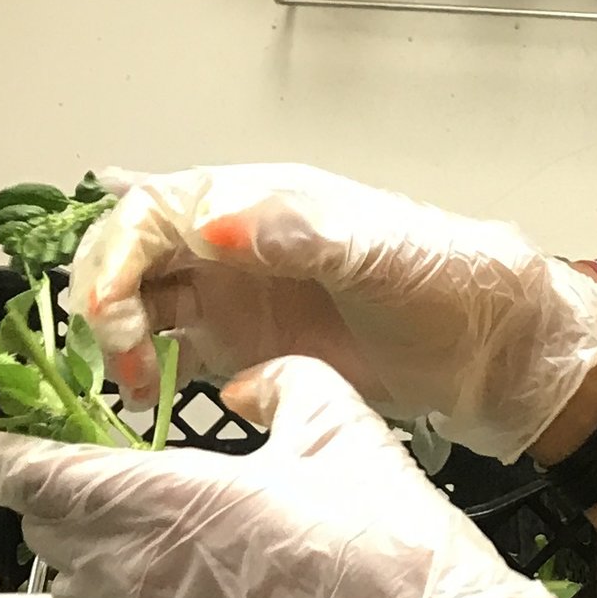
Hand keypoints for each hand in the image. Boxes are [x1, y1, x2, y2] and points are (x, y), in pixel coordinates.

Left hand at [0, 355, 578, 597]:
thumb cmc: (386, 542)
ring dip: (126, 567)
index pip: (24, 472)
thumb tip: (249, 387)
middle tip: (169, 494)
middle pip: (60, 532)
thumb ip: (281, 388)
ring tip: (218, 559)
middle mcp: (121, 579)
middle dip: (88, 505)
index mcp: (149, 499)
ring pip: (92, 595)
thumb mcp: (340, 428)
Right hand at [69, 164, 596, 459]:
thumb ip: (297, 236)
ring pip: (142, 300)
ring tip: (133, 380)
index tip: (110, 308)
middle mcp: (236, 244)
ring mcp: (236, 295)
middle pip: (133, 252)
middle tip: (116, 350)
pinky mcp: (245, 346)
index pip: (156, 210)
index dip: (119, 252)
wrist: (491, 351)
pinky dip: (144, 367)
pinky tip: (147, 394)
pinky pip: (170, 349)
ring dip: (119, 334)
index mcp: (260, 203)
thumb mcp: (378, 253)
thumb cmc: (448, 283)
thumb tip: (218, 224)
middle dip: (105, 294)